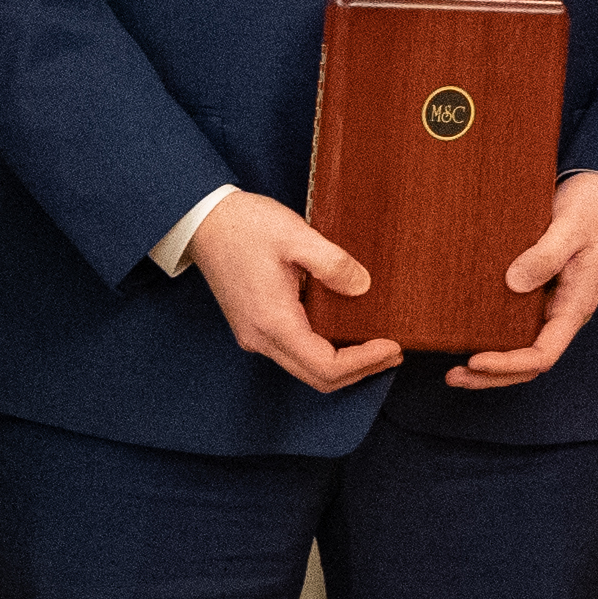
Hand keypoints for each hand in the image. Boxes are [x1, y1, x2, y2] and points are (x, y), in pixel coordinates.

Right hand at [190, 191, 401, 393]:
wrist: (203, 221)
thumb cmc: (244, 225)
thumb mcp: (295, 235)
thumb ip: (333, 263)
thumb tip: (363, 286)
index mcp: (273, 321)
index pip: (325, 366)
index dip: (364, 362)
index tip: (392, 346)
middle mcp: (261, 338)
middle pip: (317, 377)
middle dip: (360, 370)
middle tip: (394, 353)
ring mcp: (255, 336)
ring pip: (306, 369)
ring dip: (344, 365)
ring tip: (376, 346)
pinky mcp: (254, 328)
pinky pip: (295, 353)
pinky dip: (324, 352)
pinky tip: (345, 334)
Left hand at [449, 172, 597, 387]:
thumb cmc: (592, 210)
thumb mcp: (571, 228)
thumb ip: (546, 255)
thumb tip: (513, 283)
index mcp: (576, 306)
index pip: (543, 354)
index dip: (509, 363)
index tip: (475, 358)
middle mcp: (562, 313)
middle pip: (529, 364)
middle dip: (493, 376)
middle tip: (453, 375)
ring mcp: (550, 306)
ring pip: (520, 349)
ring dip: (490, 365)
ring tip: (453, 368)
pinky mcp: (537, 293)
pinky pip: (514, 326)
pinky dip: (491, 337)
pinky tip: (465, 335)